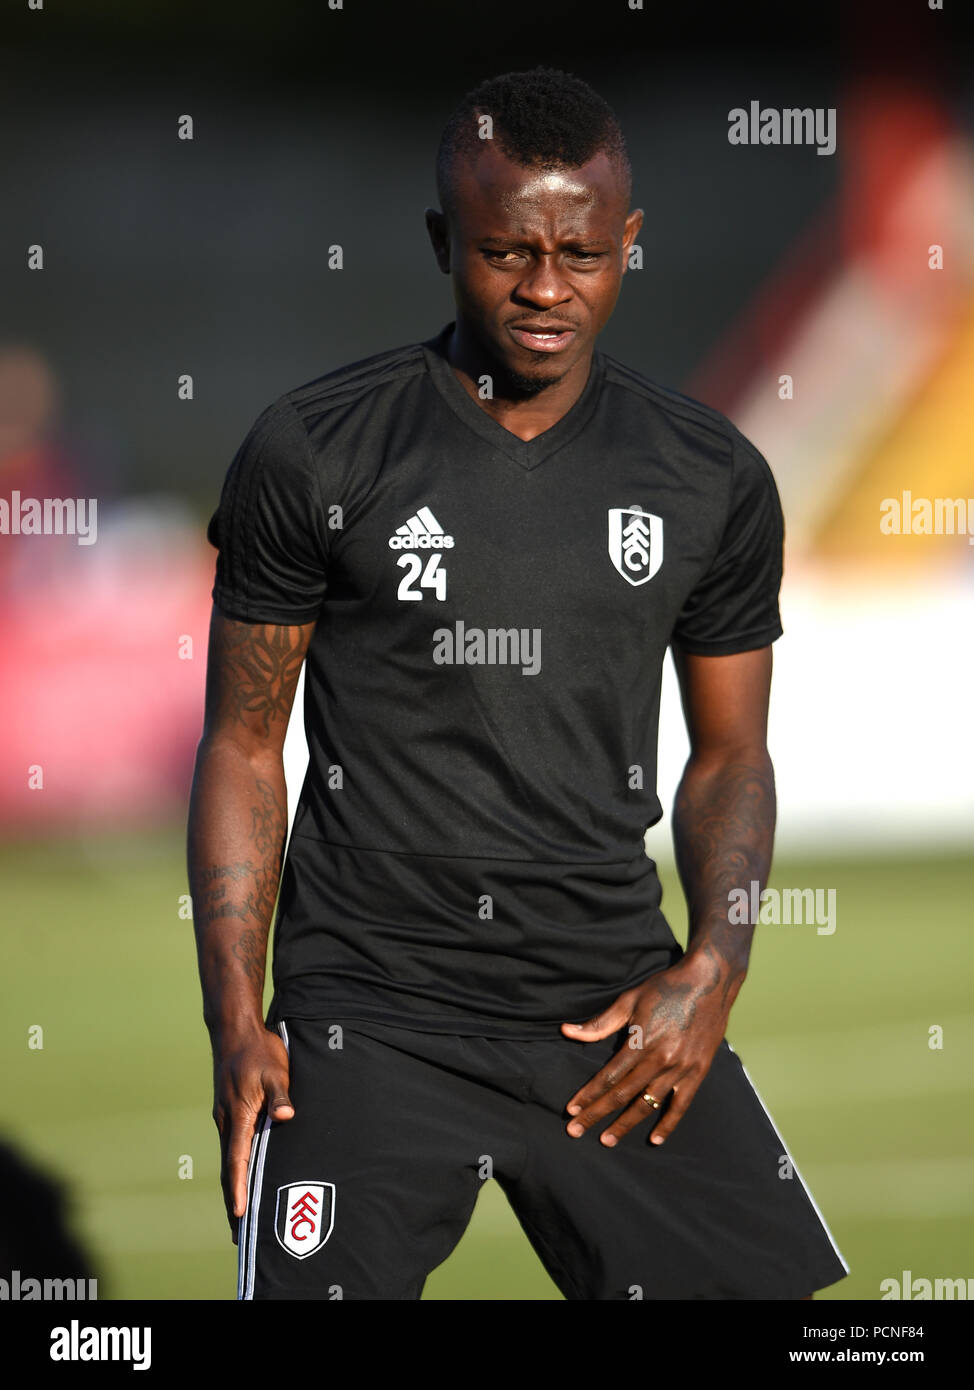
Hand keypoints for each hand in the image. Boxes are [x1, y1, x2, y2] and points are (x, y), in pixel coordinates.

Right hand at [212, 1026, 294, 1241]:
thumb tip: (286, 1116)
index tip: (240, 1215)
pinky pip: (231, 1148)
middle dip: (233, 1202)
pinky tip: (243, 1177)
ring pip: (229, 1160)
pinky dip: (235, 1169)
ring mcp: (226, 1118)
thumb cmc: (258, 1051)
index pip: (237, 1161)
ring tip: (240, 1217)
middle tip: (238, 1236)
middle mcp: (227, 1122)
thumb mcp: (275, 1071)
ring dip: (233, 1188)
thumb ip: (280, 1095)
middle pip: (229, 1170)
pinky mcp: (229, 1112)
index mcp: (238, 1116)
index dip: (239, 1189)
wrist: (234, 1030)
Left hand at [561, 948, 733, 1148]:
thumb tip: (567, 1032)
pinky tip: (655, 1139)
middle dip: (597, 1114)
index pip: (608, 1076)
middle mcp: (660, 1059)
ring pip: (648, 1103)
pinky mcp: (698, 1072)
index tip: (571, 1110)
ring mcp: (681, 1068)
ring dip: (625, 1124)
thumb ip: (600, 1023)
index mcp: (641, 1041)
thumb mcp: (629, 1000)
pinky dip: (668, 1124)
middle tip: (575, 1131)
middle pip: (622, 1094)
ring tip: (607, 1140)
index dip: (588, 1095)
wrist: (709, 981)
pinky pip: (681, 1104)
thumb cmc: (665, 988)